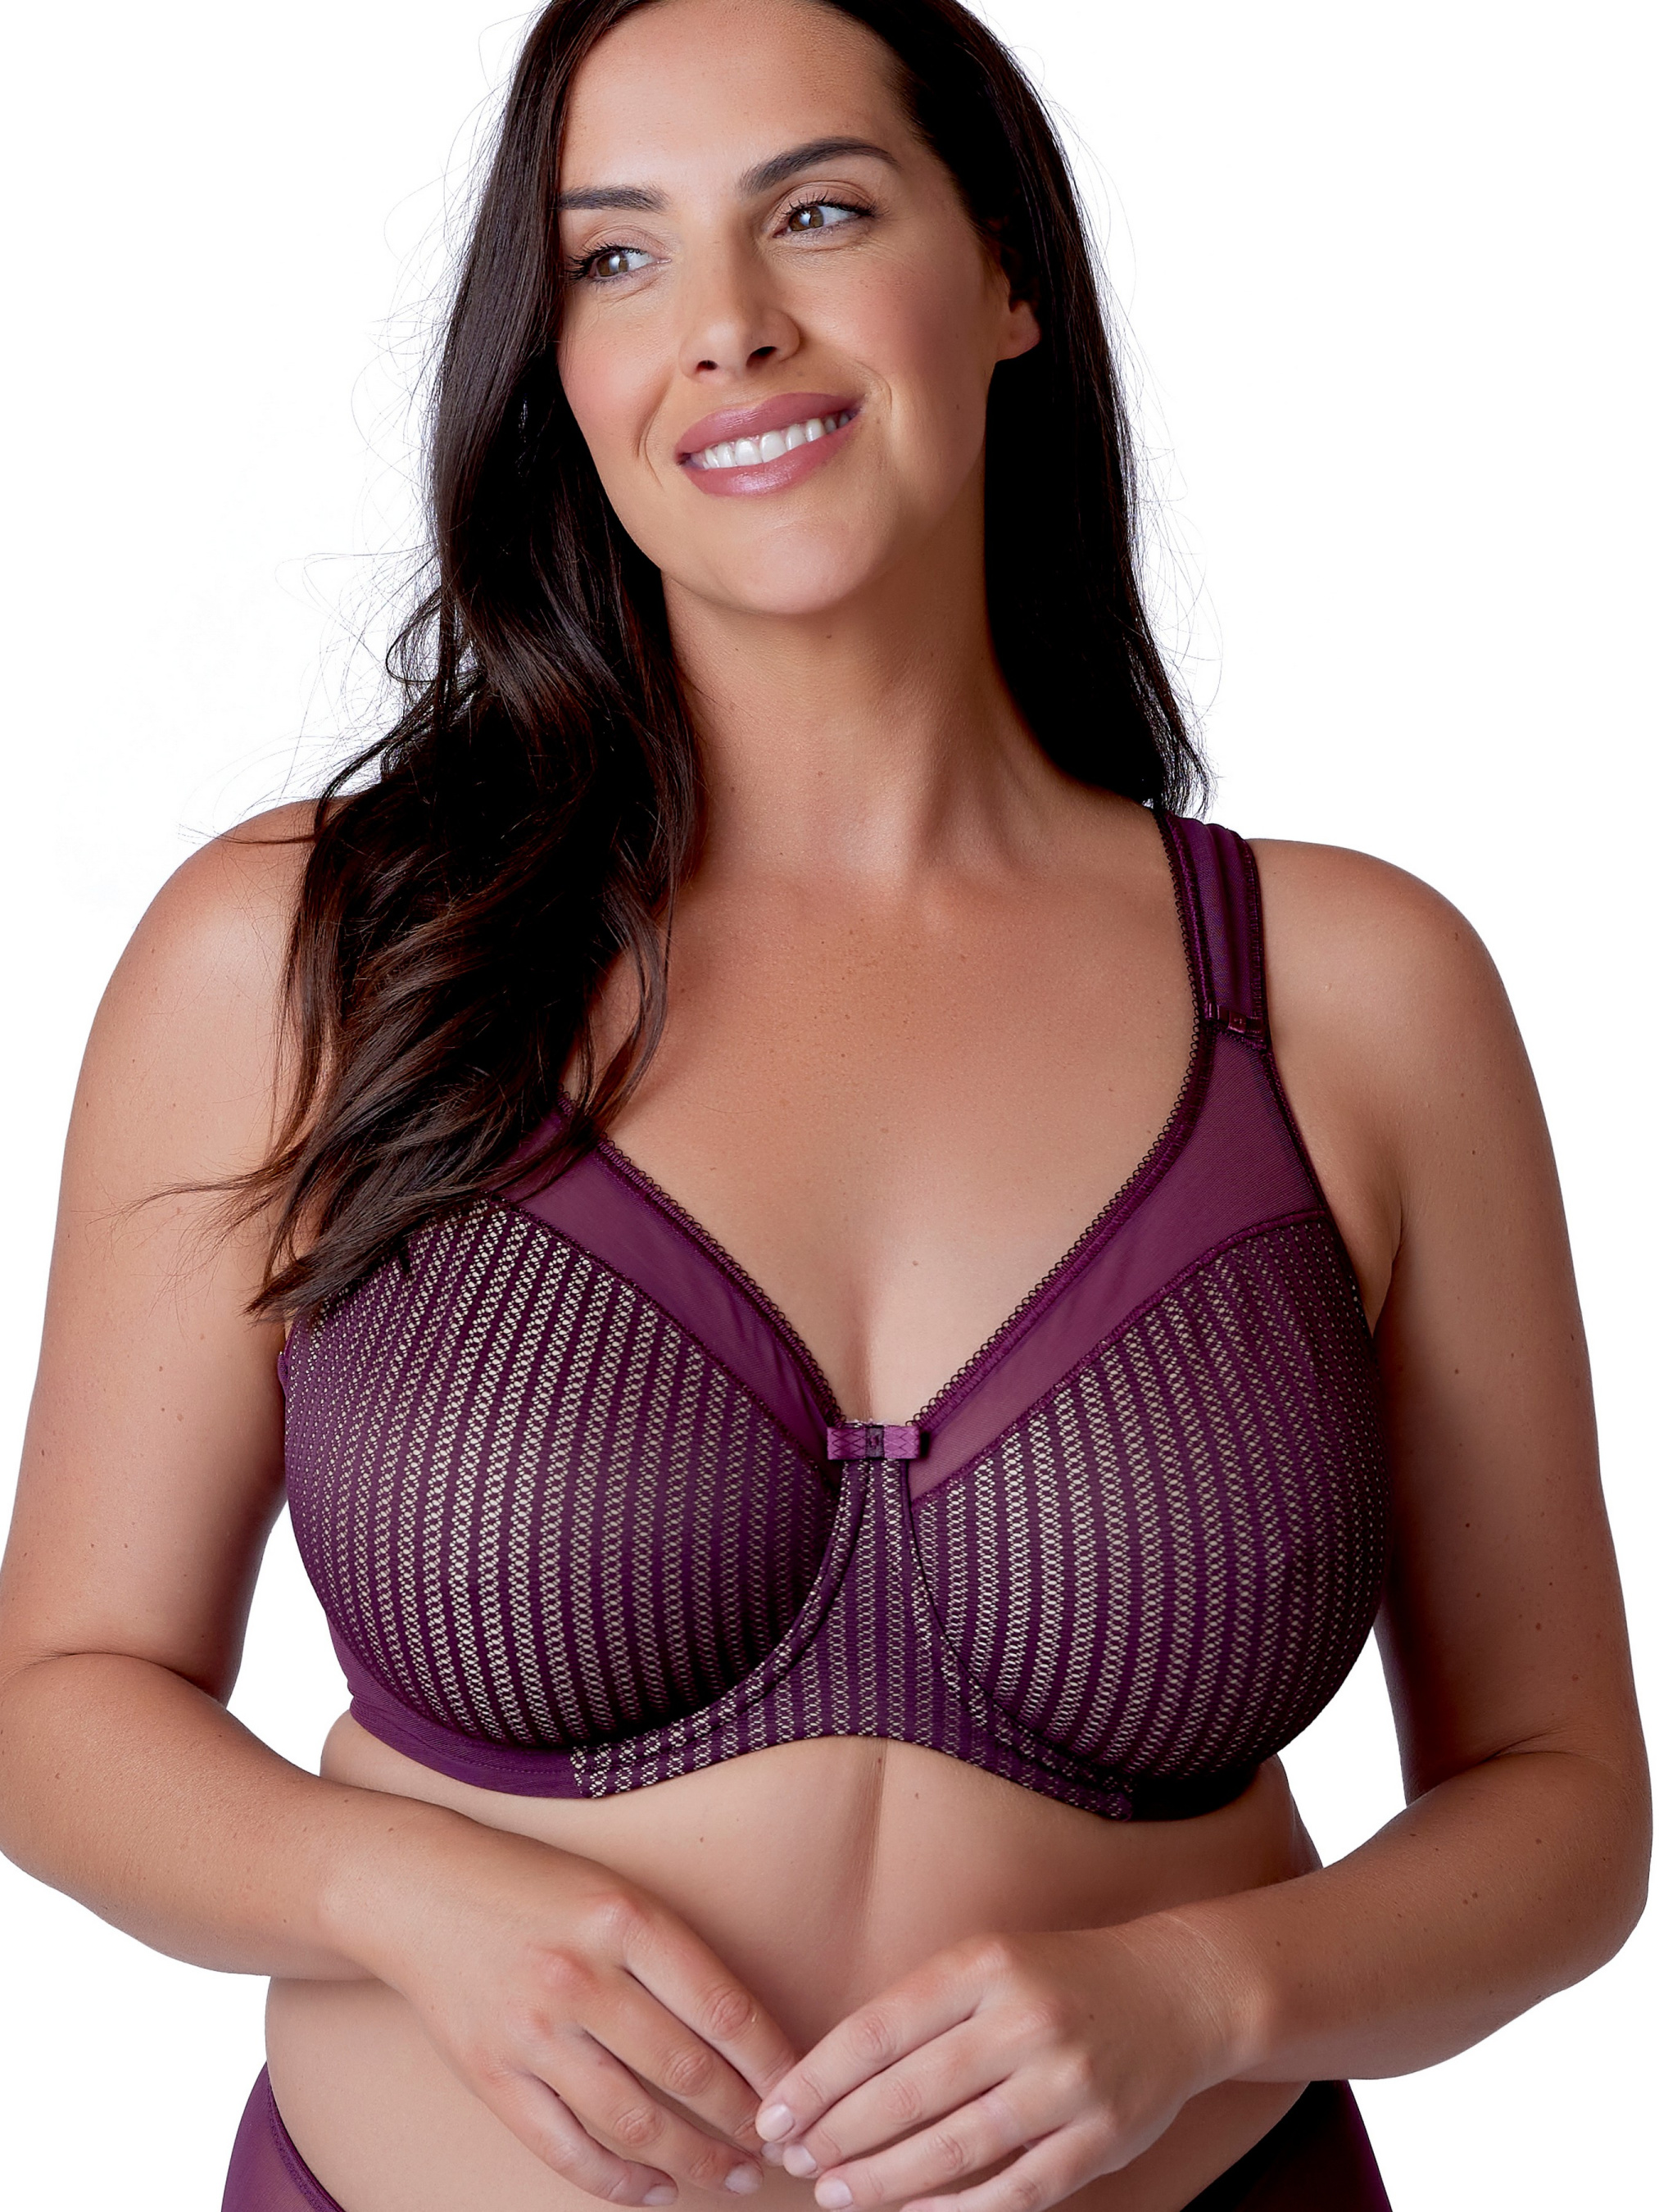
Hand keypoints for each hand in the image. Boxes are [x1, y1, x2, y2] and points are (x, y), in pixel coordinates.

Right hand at [340, 1804, 798, 2204]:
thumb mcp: (615, 1893)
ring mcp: (533, 2032)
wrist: (418, 1889)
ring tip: (733, 2175)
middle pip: (686, 2072)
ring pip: (633, 2122)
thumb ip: (674, 1955)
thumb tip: (749, 2035)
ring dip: (695, 2160)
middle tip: (780, 2146)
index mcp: (624, 1919)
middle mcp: (580, 1977)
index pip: (723, 2008)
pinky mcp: (494, 2076)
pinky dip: (619, 2182)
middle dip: (744, 2120)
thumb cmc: (533, 1885)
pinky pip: (567, 2150)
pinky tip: (658, 2189)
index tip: (801, 2090)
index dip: (772, 2061)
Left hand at [751, 1921, 1237, 2211]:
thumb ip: (924, 2010)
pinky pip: (1017, 2190)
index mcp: (986, 1964)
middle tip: (795, 2161)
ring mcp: (1067, 2082)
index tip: (775, 2113)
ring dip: (885, 2179)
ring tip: (836, 2194)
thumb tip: (832, 2075)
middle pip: (911, 2092)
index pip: (880, 2028)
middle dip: (841, 2135)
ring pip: (957, 2146)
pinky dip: (958, 2211)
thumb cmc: (1059, 1978)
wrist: (1179, 1991)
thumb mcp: (990, 1962)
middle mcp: (1026, 2019)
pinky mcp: (1100, 2138)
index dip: (819, 2078)